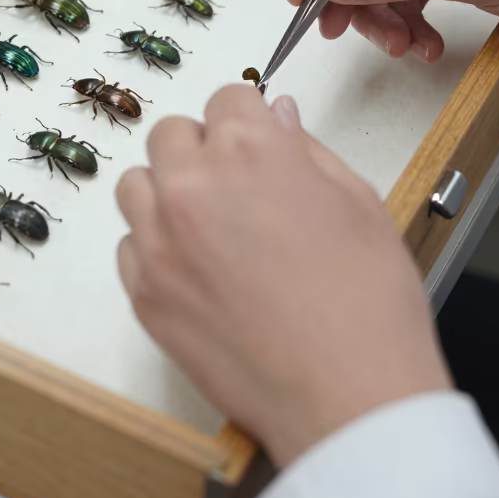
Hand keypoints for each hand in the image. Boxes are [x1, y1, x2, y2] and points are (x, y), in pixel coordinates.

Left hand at [116, 85, 448, 468]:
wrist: (350, 399)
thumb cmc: (369, 304)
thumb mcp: (359, 202)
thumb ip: (307, 148)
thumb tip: (277, 115)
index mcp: (251, 150)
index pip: (226, 98)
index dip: (247, 120)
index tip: (259, 143)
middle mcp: (192, 187)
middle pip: (170, 134)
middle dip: (202, 149)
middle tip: (240, 187)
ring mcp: (159, 243)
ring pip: (138, 185)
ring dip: (168, 192)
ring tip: (213, 228)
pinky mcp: (144, 295)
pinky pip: (129, 246)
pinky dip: (155, 248)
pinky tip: (201, 272)